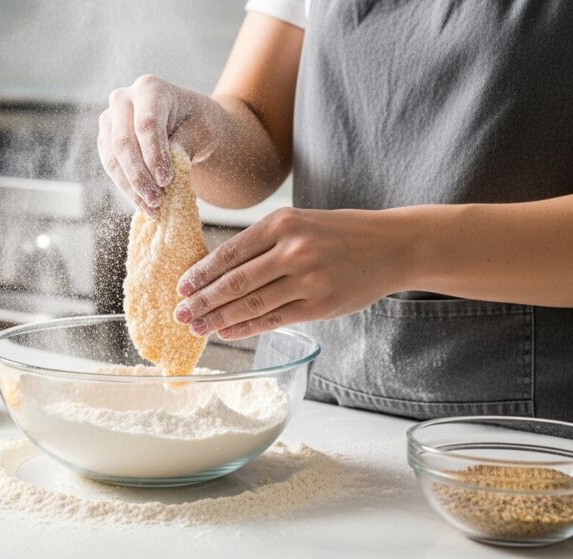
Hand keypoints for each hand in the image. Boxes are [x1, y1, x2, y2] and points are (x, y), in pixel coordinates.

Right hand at [97, 74, 223, 216]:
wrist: (188, 124)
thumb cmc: (198, 123)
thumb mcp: (201, 131)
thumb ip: (182, 146)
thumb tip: (161, 174)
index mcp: (149, 88)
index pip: (146, 124)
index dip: (154, 155)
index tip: (166, 181)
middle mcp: (123, 100)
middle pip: (124, 142)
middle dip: (140, 176)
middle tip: (157, 201)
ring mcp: (110, 120)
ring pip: (113, 158)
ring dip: (131, 187)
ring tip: (152, 208)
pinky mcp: (106, 140)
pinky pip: (111, 167)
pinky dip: (127, 188)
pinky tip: (143, 204)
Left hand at [173, 207, 413, 338]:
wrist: (392, 246)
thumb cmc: (339, 234)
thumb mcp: (299, 222)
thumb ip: (264, 242)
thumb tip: (218, 270)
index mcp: (282, 223)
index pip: (230, 252)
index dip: (202, 273)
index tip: (181, 286)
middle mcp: (293, 250)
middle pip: (235, 281)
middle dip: (202, 300)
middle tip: (180, 312)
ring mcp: (307, 280)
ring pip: (251, 304)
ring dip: (218, 318)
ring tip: (197, 326)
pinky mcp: (319, 306)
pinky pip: (273, 319)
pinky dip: (246, 328)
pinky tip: (227, 332)